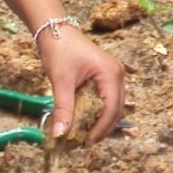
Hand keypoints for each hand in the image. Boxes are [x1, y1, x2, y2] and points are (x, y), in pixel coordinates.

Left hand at [38, 23, 126, 143]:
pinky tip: (85, 119)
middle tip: (85, 142)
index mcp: (111, 74)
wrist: (55, 30)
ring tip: (84, 133)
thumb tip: (60, 134)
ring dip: (100, 120)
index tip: (86, 142)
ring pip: (113, 105)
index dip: (101, 128)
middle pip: (116, 109)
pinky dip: (98, 111)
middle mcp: (117, 74)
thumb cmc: (60, 51)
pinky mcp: (106, 76)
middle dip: (102, 127)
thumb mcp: (61, 82)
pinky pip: (107, 99)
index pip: (111, 108)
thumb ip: (63, 109)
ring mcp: (113, 75)